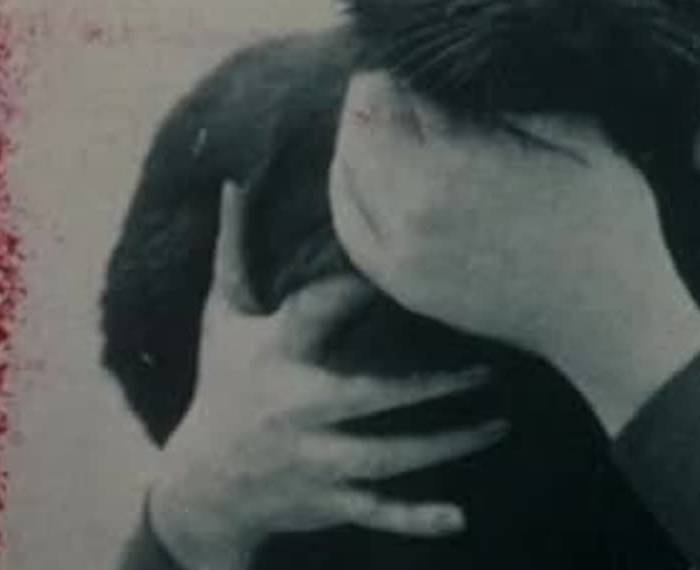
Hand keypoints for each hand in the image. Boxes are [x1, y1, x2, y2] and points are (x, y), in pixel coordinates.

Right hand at [147, 184, 507, 569]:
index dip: (352, 288)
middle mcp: (293, 410)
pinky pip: (375, 512)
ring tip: (500, 421)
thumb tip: (234, 180)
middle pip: (368, 397)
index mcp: (275, 354)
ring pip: (386, 458)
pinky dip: (416, 520)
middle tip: (490, 368)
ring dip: (447, 445)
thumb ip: (237, 249)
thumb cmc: (225, 383)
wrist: (198, 487)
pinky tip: (459, 516)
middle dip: (429, 387)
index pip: (316, 313)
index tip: (405, 261)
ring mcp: (311, 461)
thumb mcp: (224, 317)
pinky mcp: (325, 501)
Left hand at [328, 72, 699, 433]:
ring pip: (352, 170)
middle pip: (368, 125)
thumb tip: (480, 65)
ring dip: (359, 130)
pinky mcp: (406, 284)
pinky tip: (356, 165)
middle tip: (392, 68)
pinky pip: (351, 225)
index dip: (406, 60)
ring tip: (377, 105)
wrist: (611, 321)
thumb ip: (528, 102)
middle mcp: (421, 206)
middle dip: (376, 90)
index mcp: (466, 162)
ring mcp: (407, 251)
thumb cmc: (613, 225)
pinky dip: (346, 186)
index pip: (406, 90)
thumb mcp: (588, 142)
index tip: (417, 43)